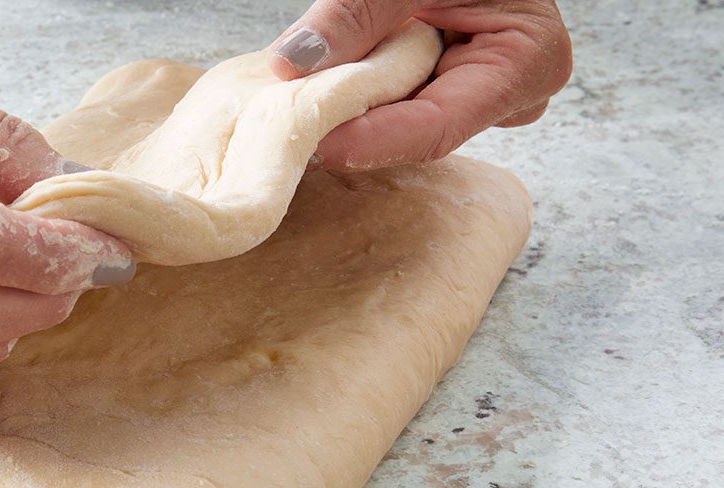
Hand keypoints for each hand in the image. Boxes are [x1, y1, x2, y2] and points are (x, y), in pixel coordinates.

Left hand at [269, 0, 572, 170]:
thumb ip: (355, 13)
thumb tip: (293, 62)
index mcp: (526, 61)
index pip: (437, 126)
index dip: (372, 141)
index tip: (316, 144)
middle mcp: (507, 96)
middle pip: (416, 132)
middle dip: (352, 127)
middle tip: (290, 122)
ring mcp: (478, 97)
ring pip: (401, 124)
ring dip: (349, 113)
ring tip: (298, 103)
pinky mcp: (449, 92)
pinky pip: (396, 108)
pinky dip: (355, 99)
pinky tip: (317, 95)